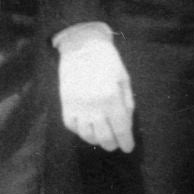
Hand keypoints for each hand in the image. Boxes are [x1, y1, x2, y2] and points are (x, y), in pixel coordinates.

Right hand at [55, 27, 136, 153]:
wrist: (81, 46)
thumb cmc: (107, 61)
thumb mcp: (124, 80)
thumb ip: (127, 103)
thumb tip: (125, 125)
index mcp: (112, 98)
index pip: (121, 129)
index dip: (126, 141)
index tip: (128, 147)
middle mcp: (93, 106)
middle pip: (104, 137)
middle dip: (112, 144)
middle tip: (115, 143)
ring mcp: (77, 106)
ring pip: (86, 135)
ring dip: (96, 140)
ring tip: (102, 137)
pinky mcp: (65, 104)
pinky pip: (71, 126)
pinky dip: (80, 131)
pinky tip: (87, 128)